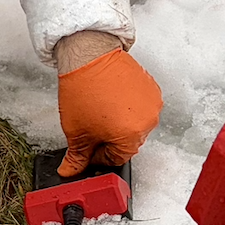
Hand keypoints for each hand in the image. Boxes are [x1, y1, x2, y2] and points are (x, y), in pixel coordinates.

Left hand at [55, 39, 161, 175]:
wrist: (88, 54)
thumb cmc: (83, 88)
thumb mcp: (75, 131)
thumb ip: (76, 157)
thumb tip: (71, 170)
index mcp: (131, 136)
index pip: (116, 159)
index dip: (98, 157)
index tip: (88, 149)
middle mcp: (147, 121)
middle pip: (128, 142)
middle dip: (108, 139)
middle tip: (90, 128)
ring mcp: (152, 103)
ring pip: (134, 124)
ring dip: (118, 122)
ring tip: (99, 110)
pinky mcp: (151, 88)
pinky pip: (140, 106)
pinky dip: (126, 107)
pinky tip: (109, 99)